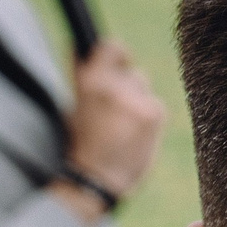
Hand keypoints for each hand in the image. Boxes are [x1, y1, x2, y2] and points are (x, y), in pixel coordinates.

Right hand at [61, 37, 164, 198]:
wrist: (96, 178)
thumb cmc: (80, 145)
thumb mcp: (72, 105)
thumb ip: (84, 77)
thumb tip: (83, 48)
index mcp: (89, 82)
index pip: (111, 47)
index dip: (115, 55)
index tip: (116, 62)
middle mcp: (113, 86)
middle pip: (131, 70)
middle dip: (125, 84)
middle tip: (117, 107)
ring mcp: (135, 100)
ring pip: (143, 87)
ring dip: (136, 99)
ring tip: (123, 124)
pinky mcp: (153, 113)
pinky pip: (154, 104)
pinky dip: (148, 116)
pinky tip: (134, 133)